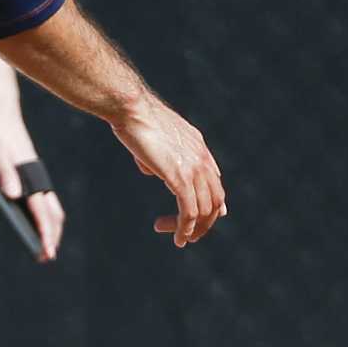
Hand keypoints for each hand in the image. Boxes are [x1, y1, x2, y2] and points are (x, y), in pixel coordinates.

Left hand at [0, 112, 65, 261]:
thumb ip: (3, 171)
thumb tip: (11, 195)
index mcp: (28, 175)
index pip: (40, 210)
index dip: (44, 232)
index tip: (46, 251)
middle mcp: (35, 177)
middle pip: (51, 211)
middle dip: (51, 234)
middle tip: (46, 257)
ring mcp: (34, 175)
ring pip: (50, 205)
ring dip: (50, 226)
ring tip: (44, 245)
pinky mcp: (29, 172)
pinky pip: (42, 198)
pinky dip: (45, 214)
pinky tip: (35, 222)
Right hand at [109, 103, 225, 246]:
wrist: (131, 108)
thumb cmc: (134, 118)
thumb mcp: (153, 137)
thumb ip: (158, 155)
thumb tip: (151, 170)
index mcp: (198, 146)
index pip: (215, 181)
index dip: (212, 203)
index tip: (202, 218)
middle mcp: (202, 158)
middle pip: (216, 200)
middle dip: (204, 222)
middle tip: (186, 234)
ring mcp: (193, 168)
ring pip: (205, 210)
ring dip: (192, 228)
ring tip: (178, 238)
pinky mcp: (180, 177)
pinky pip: (190, 211)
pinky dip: (185, 228)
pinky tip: (177, 237)